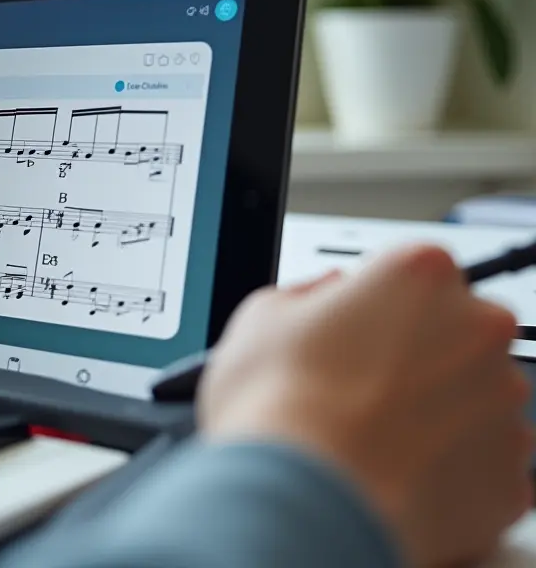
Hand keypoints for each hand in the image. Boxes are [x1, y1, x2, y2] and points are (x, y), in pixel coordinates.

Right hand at [198, 244, 532, 566]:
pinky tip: (397, 475)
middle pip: (458, 331)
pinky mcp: (512, 477)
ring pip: (476, 399)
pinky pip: (487, 465)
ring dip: (438, 413)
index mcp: (421, 275)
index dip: (382, 301)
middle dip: (419, 354)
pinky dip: (452, 470)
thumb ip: (307, 294)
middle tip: (360, 386)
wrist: (302, 502)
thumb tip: (323, 301)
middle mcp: (478, 330)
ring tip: (373, 439)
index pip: (419, 270)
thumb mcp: (261, 315)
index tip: (359, 326)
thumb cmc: (278, 406)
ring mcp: (503, 406)